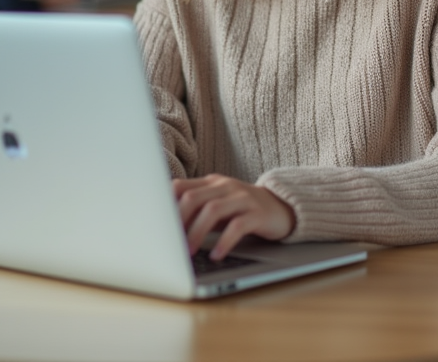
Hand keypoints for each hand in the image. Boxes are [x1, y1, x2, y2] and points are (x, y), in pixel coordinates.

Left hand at [173, 174, 295, 260]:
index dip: (164, 205)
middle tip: (170, 243)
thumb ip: (195, 210)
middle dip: (178, 221)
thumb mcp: (217, 206)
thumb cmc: (241, 210)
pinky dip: (224, 242)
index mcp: (211, 183)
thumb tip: (164, 229)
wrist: (281, 207)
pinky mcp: (258, 213)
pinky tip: (217, 255)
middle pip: (193, 197)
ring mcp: (243, 198)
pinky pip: (238, 226)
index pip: (180, 186)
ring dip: (197, 233)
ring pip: (213, 209)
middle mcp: (225, 186)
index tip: (155, 227)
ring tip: (189, 252)